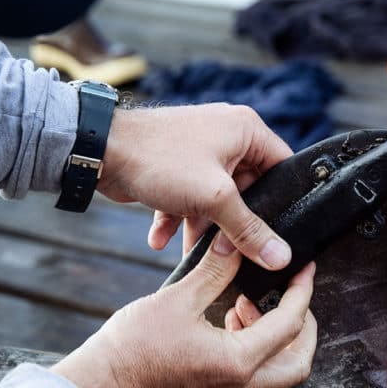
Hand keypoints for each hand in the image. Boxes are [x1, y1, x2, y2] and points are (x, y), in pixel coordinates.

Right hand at [52, 235, 316, 387]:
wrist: (99, 386)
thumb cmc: (132, 347)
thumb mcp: (177, 299)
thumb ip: (214, 271)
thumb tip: (235, 245)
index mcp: (237, 362)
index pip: (289, 324)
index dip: (301, 292)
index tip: (304, 269)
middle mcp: (239, 386)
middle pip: (297, 362)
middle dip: (303, 326)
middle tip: (290, 295)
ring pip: (276, 372)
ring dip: (275, 337)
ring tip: (247, 303)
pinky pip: (252, 375)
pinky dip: (253, 347)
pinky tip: (228, 320)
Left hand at [99, 104, 293, 270]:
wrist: (100, 150)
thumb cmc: (160, 159)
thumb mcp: (213, 199)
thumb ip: (249, 230)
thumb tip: (280, 257)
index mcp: (246, 130)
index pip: (283, 167)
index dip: (286, 201)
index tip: (284, 234)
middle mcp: (227, 137)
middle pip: (250, 190)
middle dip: (236, 223)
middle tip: (232, 251)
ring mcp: (200, 152)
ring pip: (216, 198)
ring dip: (204, 228)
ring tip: (192, 253)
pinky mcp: (177, 166)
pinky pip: (189, 197)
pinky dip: (178, 218)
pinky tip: (161, 239)